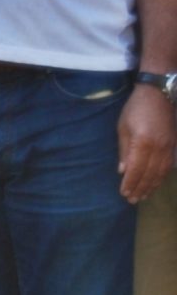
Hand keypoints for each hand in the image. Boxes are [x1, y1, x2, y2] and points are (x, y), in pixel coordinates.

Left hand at [123, 84, 173, 204]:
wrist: (159, 95)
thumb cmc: (135, 108)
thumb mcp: (123, 126)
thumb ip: (124, 150)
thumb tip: (122, 171)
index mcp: (143, 143)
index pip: (136, 169)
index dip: (130, 183)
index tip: (124, 193)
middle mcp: (159, 148)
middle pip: (149, 174)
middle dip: (140, 188)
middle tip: (133, 200)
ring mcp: (169, 148)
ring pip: (161, 173)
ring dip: (152, 186)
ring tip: (143, 195)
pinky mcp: (174, 146)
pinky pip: (168, 166)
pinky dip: (161, 177)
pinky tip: (156, 183)